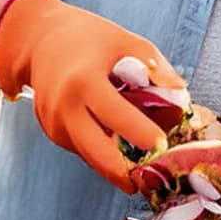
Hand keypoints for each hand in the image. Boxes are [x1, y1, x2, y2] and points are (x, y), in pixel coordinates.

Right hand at [0, 0, 185, 189]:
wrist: (39, 40)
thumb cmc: (89, 39)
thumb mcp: (125, 41)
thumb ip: (155, 67)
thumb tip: (181, 94)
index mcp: (84, 81)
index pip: (115, 114)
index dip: (140, 133)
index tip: (162, 145)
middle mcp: (64, 107)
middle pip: (95, 152)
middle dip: (122, 172)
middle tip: (148, 181)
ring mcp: (53, 123)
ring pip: (90, 155)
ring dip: (114, 164)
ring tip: (140, 164)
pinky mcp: (52, 132)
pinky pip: (82, 148)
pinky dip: (101, 149)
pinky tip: (118, 143)